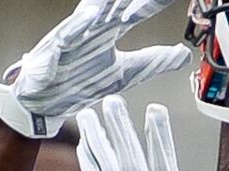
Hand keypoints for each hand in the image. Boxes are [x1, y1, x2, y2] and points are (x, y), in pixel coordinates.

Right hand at [0, 0, 190, 138]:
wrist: (44, 103)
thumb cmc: (81, 82)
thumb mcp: (127, 74)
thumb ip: (154, 62)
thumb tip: (184, 54)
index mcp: (109, 31)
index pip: (137, 11)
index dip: (155, 2)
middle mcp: (92, 28)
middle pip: (116, 4)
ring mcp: (72, 37)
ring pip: (91, 13)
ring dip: (106, 3)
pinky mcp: (54, 50)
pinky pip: (65, 35)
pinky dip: (77, 26)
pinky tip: (90, 16)